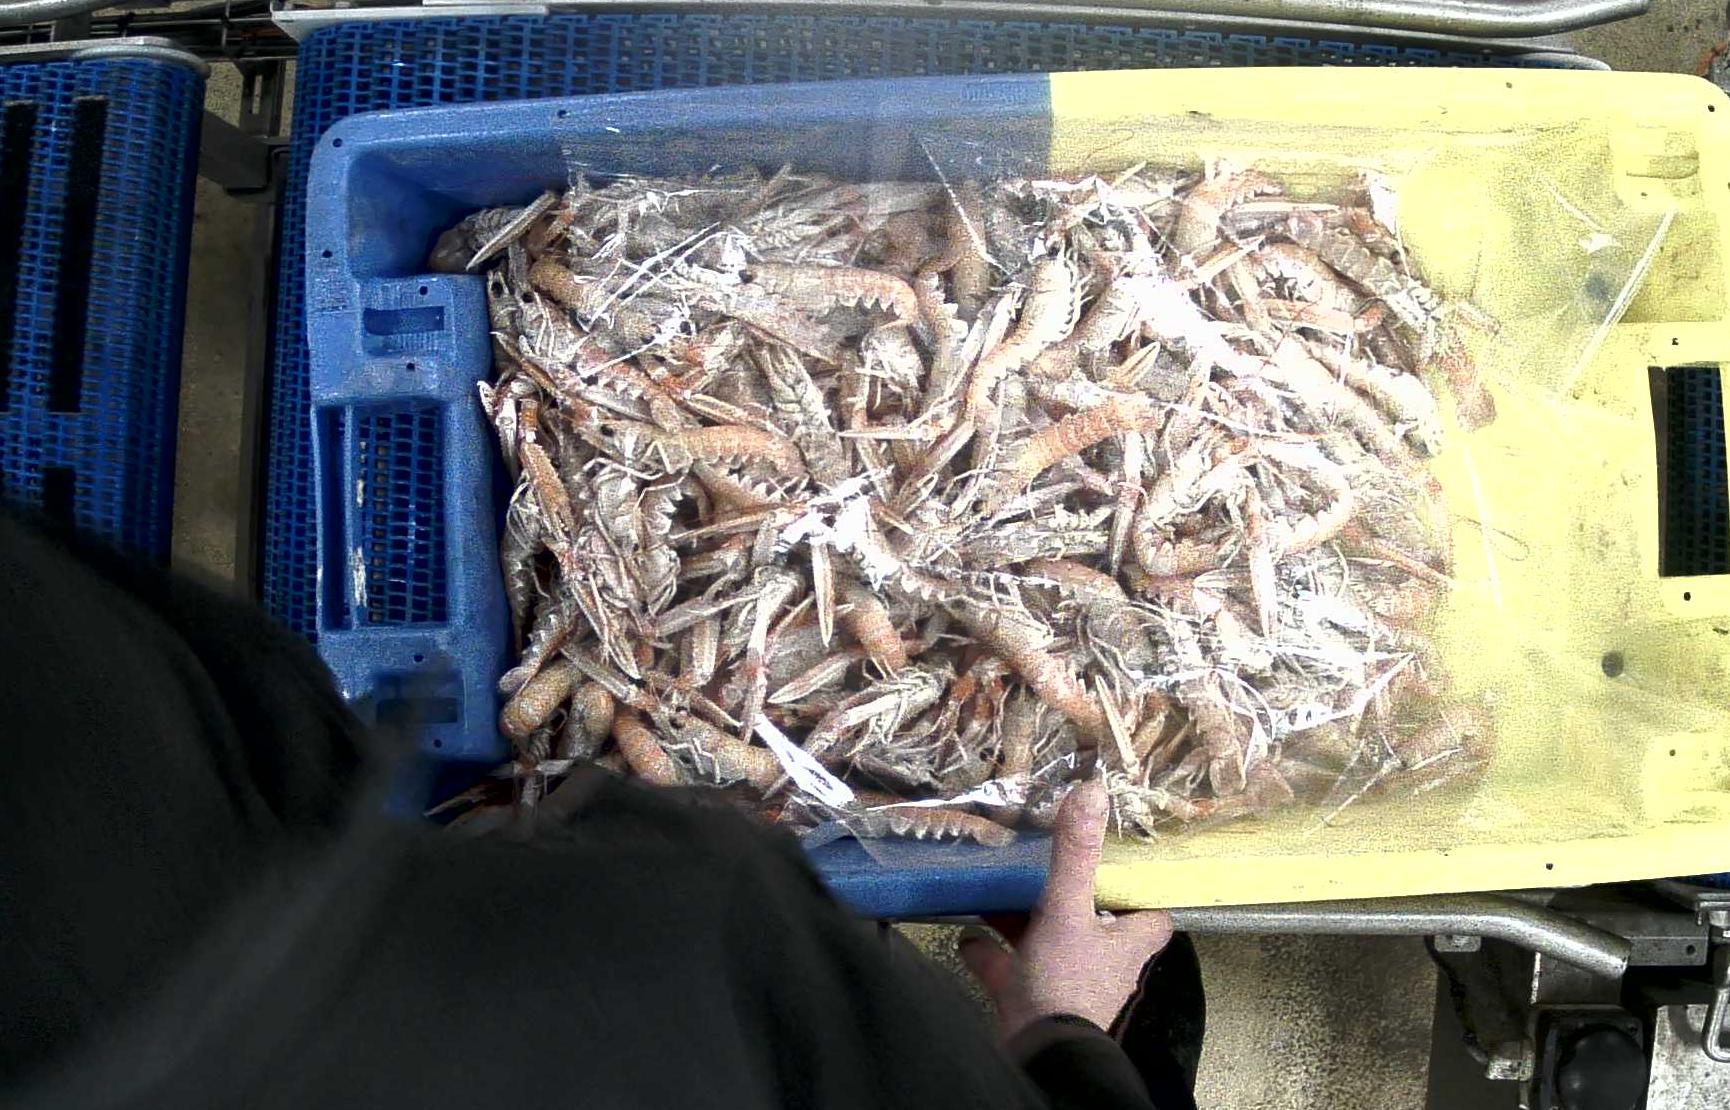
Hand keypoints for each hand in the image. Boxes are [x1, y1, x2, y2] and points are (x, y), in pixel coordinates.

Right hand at [959, 780, 1172, 1037]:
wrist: (1036, 1053)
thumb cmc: (1065, 983)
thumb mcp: (1068, 910)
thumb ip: (1075, 855)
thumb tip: (1092, 791)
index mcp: (1123, 943)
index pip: (1151, 915)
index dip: (1142, 891)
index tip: (1125, 861)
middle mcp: (1099, 963)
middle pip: (1094, 924)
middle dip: (1073, 896)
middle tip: (1050, 861)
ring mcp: (1063, 983)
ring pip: (1047, 943)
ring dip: (1023, 920)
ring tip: (1000, 888)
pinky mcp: (1028, 999)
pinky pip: (1006, 967)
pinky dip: (987, 950)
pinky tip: (967, 931)